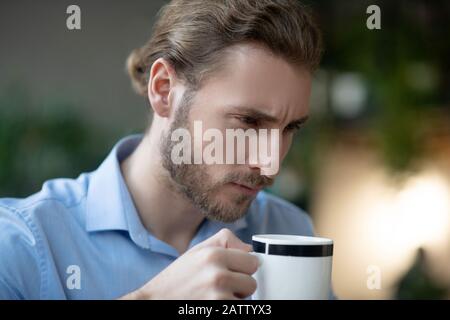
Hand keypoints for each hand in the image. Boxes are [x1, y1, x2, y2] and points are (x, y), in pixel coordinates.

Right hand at [120, 228, 258, 299]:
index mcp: (214, 255)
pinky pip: (237, 310)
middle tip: (220, 287)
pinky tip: (211, 304)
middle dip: (240, 286)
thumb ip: (225, 242)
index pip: (252, 261)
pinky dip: (228, 308)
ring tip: (214, 296)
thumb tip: (250, 249)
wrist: (154, 302)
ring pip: (246, 300)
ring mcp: (218, 298)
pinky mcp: (218, 312)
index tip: (232, 271)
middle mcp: (217, 275)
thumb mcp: (197, 251)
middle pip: (252, 282)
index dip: (243, 268)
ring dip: (234, 300)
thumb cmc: (176, 279)